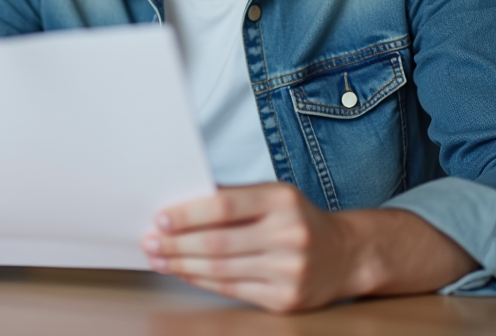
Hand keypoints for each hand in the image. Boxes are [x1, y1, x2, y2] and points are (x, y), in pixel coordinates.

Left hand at [142, 182, 476, 311]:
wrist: (347, 254)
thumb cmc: (297, 219)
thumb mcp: (273, 196)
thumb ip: (233, 197)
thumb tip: (177, 205)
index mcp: (283, 200)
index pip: (225, 205)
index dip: (188, 214)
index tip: (159, 219)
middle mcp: (290, 235)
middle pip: (219, 242)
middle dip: (176, 244)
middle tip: (149, 242)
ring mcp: (291, 270)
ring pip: (222, 270)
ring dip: (183, 264)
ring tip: (159, 258)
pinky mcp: (287, 300)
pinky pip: (232, 290)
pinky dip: (202, 281)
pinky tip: (184, 272)